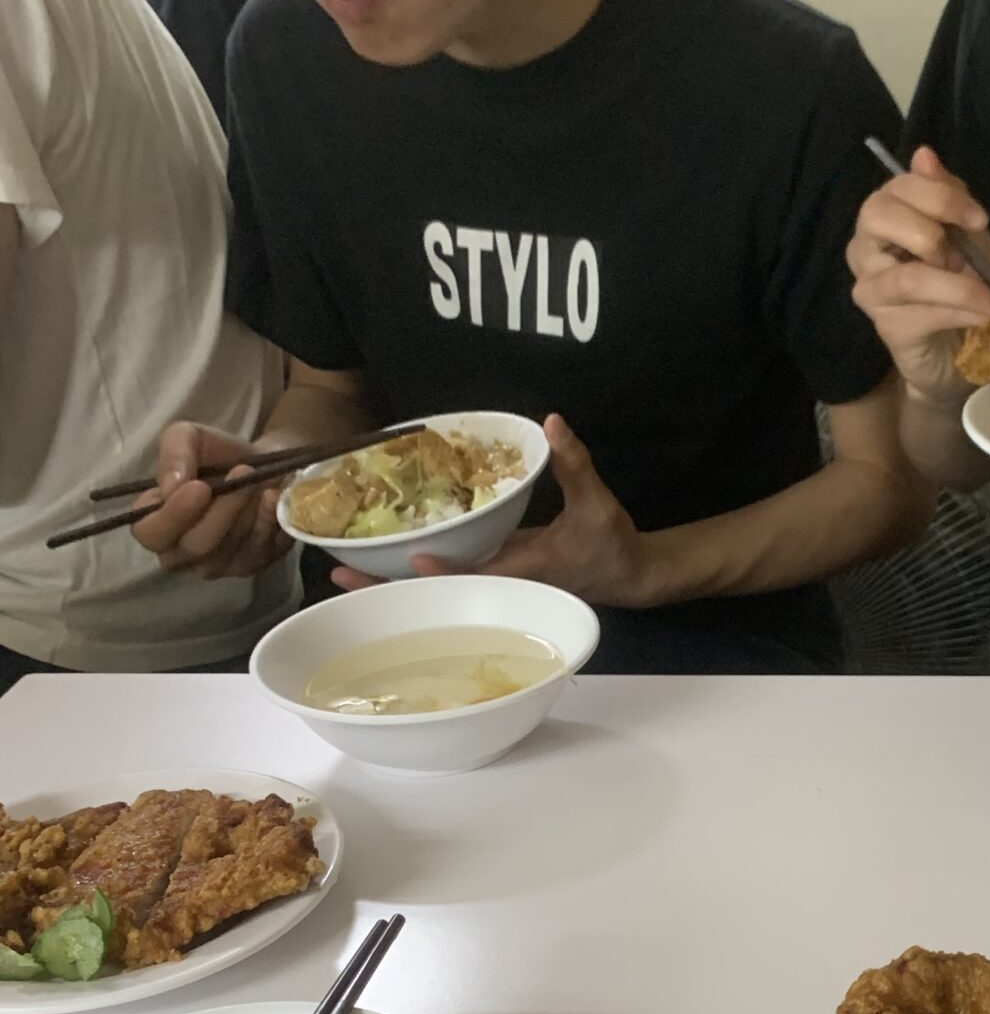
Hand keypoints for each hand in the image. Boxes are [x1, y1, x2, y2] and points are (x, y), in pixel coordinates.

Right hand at [127, 420, 294, 579]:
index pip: (150, 534)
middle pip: (195, 546)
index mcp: (157, 524)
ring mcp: (219, 564)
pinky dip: (268, 518)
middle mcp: (182, 553)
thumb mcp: (190, 438)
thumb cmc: (219, 455)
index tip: (200, 486)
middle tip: (242, 472)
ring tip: (258, 479)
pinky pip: (259, 548)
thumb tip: (172, 486)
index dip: (172, 515)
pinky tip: (272, 496)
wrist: (267, 463)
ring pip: (229, 548)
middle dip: (222, 508)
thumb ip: (175, 453)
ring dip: (246, 509)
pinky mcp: (253, 565)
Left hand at [333, 414, 661, 604]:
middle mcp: (500, 583)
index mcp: (525, 571)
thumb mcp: (599, 503)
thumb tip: (552, 423)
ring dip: (389, 579)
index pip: (476, 576)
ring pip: (433, 586)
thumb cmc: (613, 545)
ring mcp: (490, 580)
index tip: (411, 559)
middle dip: (388, 584)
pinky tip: (380, 555)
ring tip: (342, 569)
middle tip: (337, 574)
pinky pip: (443, 573)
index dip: (443, 572)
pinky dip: (411, 568)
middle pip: (435, 591)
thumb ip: (575, 464)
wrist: (629, 576)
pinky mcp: (487, 572)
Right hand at [847, 146, 989, 408]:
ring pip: (905, 275)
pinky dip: (962, 311)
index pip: (896, 186)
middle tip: (966, 255)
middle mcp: (866, 248)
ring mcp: (870, 289)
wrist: (964, 348)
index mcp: (887, 216)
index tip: (979, 219)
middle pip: (877, 215)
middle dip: (930, 229)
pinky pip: (922, 312)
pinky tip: (985, 314)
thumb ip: (951, 199)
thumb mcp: (971, 238)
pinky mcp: (885, 326)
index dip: (939, 196)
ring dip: (957, 284)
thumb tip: (924, 154)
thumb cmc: (965, 285)